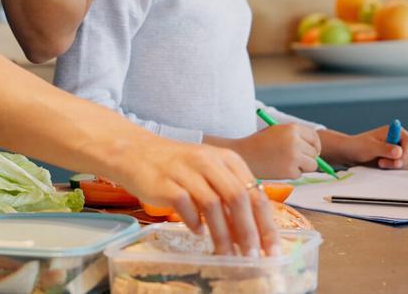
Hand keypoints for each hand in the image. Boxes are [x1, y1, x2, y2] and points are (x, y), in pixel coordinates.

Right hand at [113, 139, 279, 255]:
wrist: (136, 152)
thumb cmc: (179, 167)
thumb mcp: (211, 172)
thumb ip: (231, 196)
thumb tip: (252, 233)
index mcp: (228, 159)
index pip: (255, 193)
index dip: (266, 224)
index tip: (271, 249)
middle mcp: (209, 161)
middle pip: (237, 198)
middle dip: (248, 232)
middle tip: (252, 256)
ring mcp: (186, 171)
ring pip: (212, 205)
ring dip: (222, 234)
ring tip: (225, 253)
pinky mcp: (164, 182)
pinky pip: (185, 205)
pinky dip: (194, 223)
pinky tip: (198, 232)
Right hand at [211, 124, 321, 179]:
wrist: (242, 155)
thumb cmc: (259, 143)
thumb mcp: (278, 131)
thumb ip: (296, 137)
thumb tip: (317, 152)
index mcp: (292, 128)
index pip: (315, 137)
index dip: (314, 146)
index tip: (312, 151)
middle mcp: (295, 141)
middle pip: (315, 153)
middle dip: (307, 157)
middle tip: (294, 159)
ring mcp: (294, 157)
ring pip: (312, 165)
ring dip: (302, 166)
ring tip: (286, 163)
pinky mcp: (290, 171)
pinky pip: (300, 174)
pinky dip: (292, 173)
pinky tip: (278, 168)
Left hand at [320, 126, 407, 169]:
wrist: (351, 153)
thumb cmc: (358, 146)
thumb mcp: (370, 147)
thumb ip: (385, 149)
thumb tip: (399, 152)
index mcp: (395, 131)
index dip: (407, 152)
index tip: (397, 161)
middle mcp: (400, 141)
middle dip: (399, 162)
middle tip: (381, 163)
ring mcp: (400, 151)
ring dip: (395, 167)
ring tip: (380, 164)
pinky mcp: (397, 161)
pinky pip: (403, 169)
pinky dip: (394, 170)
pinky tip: (382, 167)